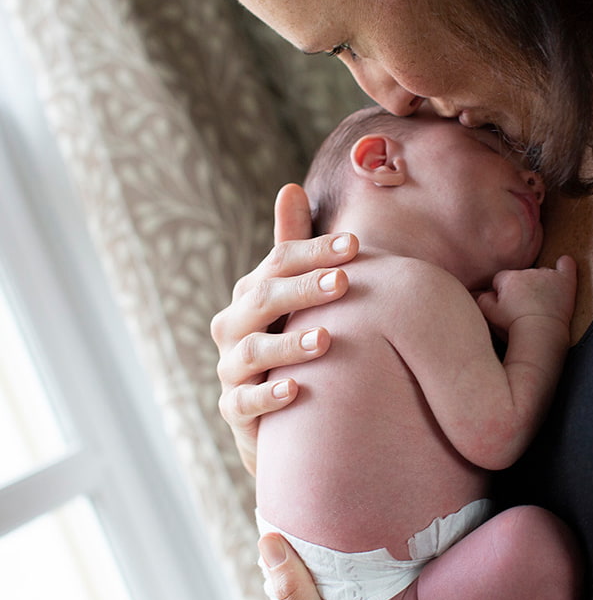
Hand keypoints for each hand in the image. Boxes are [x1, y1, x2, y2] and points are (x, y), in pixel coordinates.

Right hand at [211, 184, 358, 473]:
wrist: (277, 412)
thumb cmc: (289, 340)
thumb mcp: (293, 295)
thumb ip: (293, 247)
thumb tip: (291, 186)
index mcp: (251, 293)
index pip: (278, 262)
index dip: (315, 251)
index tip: (354, 245)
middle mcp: (234, 326)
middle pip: (263, 299)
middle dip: (304, 289)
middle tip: (344, 281)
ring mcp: (231, 369)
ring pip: (253, 351)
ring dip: (289, 343)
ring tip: (326, 339)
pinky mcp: (234, 410)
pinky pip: (245, 402)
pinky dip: (268, 396)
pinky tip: (296, 391)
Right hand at [476, 256, 576, 337]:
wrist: (540, 333)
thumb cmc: (514, 326)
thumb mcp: (489, 314)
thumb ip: (483, 299)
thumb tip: (487, 292)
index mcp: (509, 278)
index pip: (501, 279)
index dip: (502, 292)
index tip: (507, 305)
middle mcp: (528, 272)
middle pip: (521, 276)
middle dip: (521, 288)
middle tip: (523, 308)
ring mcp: (548, 275)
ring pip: (541, 274)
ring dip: (539, 284)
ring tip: (540, 303)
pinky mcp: (564, 281)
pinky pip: (567, 265)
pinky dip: (565, 265)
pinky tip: (563, 264)